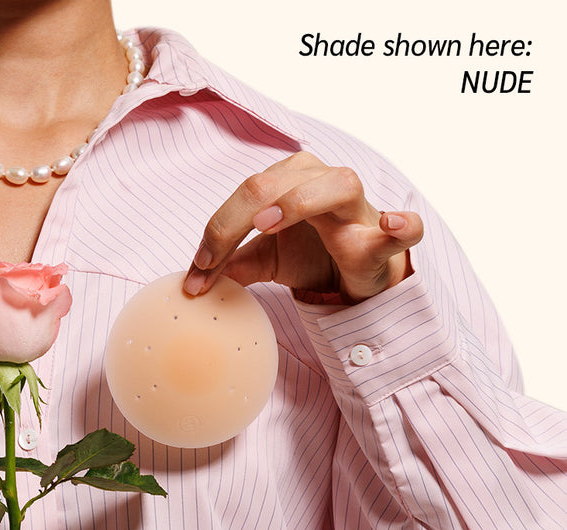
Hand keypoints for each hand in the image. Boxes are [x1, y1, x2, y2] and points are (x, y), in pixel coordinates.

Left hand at [183, 151, 422, 301]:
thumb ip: (232, 264)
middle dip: (237, 220)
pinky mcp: (384, 241)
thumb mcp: (263, 259)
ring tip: (267, 226)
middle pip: (277, 182)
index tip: (197, 273)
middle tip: (214, 257)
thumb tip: (194, 281)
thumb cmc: (311, 254)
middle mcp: (324, 182)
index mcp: (290, 180)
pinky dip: (400, 225)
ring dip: (299, 202)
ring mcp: (358, 208)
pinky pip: (404, 228)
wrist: (355, 277)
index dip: (217, 232)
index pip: (246, 193)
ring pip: (338, 185)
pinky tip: (388, 225)